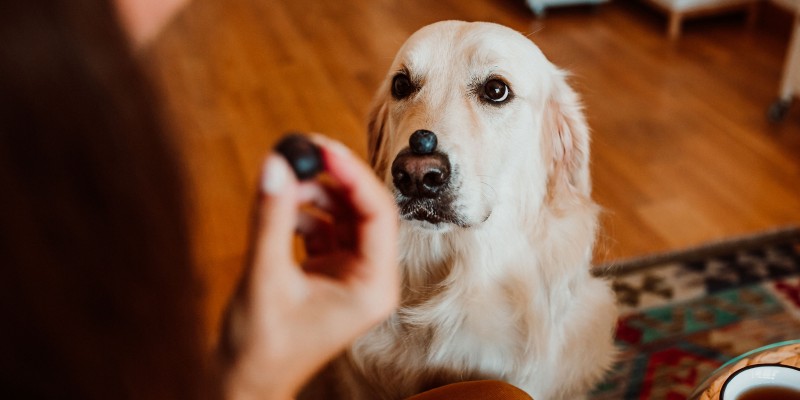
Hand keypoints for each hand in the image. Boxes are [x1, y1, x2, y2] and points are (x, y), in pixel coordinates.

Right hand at [219, 136, 398, 399]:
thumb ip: (271, 218)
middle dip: (334, 180)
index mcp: (374, 287)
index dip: (353, 176)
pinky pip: (327, 229)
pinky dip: (306, 214)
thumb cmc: (260, 348)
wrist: (245, 383)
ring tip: (285, 186)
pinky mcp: (331, 273)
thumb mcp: (265, 277)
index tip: (323, 148)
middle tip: (304, 151)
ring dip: (317, 195)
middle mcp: (371, 279)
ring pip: (345, 216)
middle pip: (365, 210)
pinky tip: (283, 214)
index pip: (379, 214)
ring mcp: (351, 275)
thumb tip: (276, 163)